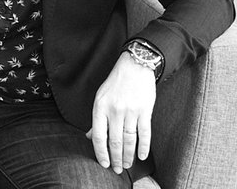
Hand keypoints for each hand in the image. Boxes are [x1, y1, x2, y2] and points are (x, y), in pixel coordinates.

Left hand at [90, 54, 157, 173]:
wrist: (134, 67)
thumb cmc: (115, 84)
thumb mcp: (100, 98)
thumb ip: (97, 119)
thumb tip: (91, 137)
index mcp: (100, 108)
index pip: (99, 136)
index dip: (101, 153)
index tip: (104, 164)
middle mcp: (114, 111)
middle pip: (115, 141)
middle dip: (116, 158)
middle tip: (118, 169)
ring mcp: (130, 111)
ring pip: (129, 139)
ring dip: (129, 155)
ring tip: (128, 165)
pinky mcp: (145, 110)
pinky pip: (144, 133)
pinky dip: (144, 146)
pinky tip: (142, 156)